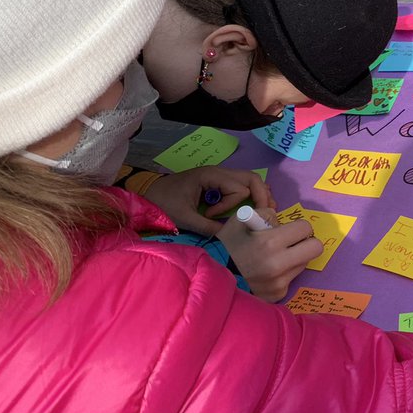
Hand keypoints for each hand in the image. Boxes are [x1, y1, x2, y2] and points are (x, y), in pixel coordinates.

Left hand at [142, 167, 274, 235]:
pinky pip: (241, 185)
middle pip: (252, 178)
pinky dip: (250, 195)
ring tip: (262, 212)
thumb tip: (229, 239)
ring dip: (258, 195)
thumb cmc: (164, 202)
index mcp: (211, 176)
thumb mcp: (184, 217)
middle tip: (265, 215)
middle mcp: (219, 172)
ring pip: (250, 180)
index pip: (239, 189)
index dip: (231, 205)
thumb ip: (207, 227)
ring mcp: (220, 176)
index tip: (212, 215)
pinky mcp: (218, 183)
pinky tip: (252, 209)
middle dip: (262, 196)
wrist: (148, 195)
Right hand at [217, 208, 324, 301]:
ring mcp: (279, 283)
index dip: (298, 227)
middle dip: (306, 242)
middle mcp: (279, 265)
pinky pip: (290, 279)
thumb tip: (281, 221)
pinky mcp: (277, 295)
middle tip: (292, 243)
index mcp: (270, 242)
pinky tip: (265, 273)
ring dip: (294, 258)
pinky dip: (283, 274)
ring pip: (304, 264)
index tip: (289, 230)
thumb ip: (265, 214)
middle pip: (316, 248)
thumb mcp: (239, 221)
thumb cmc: (225, 246)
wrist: (209, 278)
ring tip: (273, 258)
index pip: (306, 228)